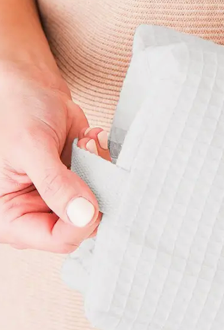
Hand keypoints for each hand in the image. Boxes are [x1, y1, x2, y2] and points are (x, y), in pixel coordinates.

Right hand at [0, 60, 101, 252]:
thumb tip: (84, 215)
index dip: (82, 223)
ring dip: (101, 173)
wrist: (29, 89)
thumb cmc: (15, 112)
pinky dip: (104, 163)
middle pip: (84, 228)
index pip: (58, 240)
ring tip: (85, 142)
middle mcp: (36, 214)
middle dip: (94, 192)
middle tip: (88, 154)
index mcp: (10, 216)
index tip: (93, 195)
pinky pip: (106, 187)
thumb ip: (56, 184)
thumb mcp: (30, 147)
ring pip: (100, 207)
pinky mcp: (80, 186)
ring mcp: (61, 201)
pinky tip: (88, 140)